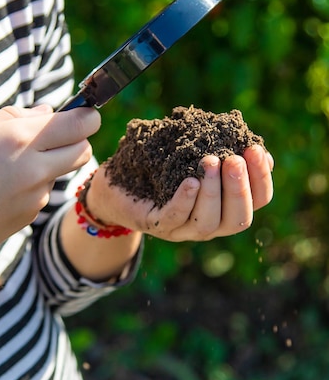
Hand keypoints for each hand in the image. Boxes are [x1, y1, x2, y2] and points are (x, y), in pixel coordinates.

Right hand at [0, 104, 100, 260]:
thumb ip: (15, 116)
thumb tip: (47, 112)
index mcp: (20, 139)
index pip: (82, 124)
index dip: (86, 115)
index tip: (80, 112)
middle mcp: (36, 168)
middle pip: (84, 149)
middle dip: (77, 138)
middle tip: (54, 134)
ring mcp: (37, 196)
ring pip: (62, 170)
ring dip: (51, 161)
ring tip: (12, 164)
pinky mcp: (32, 215)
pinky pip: (44, 191)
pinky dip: (33, 184)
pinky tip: (2, 187)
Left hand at [89, 145, 272, 241]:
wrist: (118, 183)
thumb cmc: (163, 166)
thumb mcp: (195, 155)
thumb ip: (224, 153)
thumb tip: (258, 150)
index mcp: (225, 206)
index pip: (258, 201)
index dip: (261, 178)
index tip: (256, 150)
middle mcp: (209, 224)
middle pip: (238, 219)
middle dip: (239, 188)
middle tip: (234, 159)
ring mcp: (182, 229)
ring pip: (208, 223)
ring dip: (213, 192)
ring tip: (210, 162)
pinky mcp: (155, 225)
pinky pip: (174, 218)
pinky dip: (185, 201)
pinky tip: (190, 181)